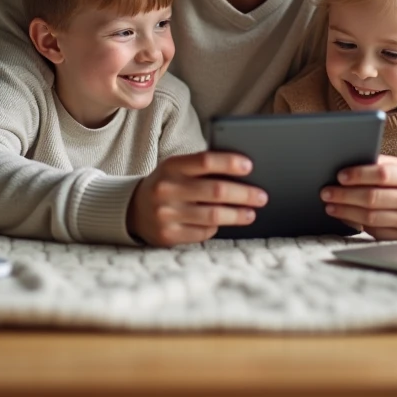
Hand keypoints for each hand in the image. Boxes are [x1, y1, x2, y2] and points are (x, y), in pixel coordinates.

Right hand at [128, 151, 268, 246]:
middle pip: (216, 191)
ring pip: (213, 215)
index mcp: (171, 166)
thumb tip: (244, 174)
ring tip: (251, 213)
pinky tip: (225, 222)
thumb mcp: (178, 170)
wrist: (134, 210)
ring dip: (237, 215)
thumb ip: (203, 169)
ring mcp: (166, 214)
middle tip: (262, 196)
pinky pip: (203, 232)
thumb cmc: (168, 184)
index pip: (205, 161)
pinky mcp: (168, 236)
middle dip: (244, 194)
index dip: (230, 163)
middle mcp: (167, 189)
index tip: (250, 166)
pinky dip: (217, 227)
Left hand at [320, 155, 396, 240]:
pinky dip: (357, 224)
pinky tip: (345, 217)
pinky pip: (375, 232)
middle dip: (345, 195)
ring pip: (370, 218)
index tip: (340, 176)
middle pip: (372, 198)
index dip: (359, 175)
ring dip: (346, 212)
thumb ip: (380, 165)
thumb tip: (348, 168)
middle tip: (326, 192)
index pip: (382, 174)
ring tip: (330, 206)